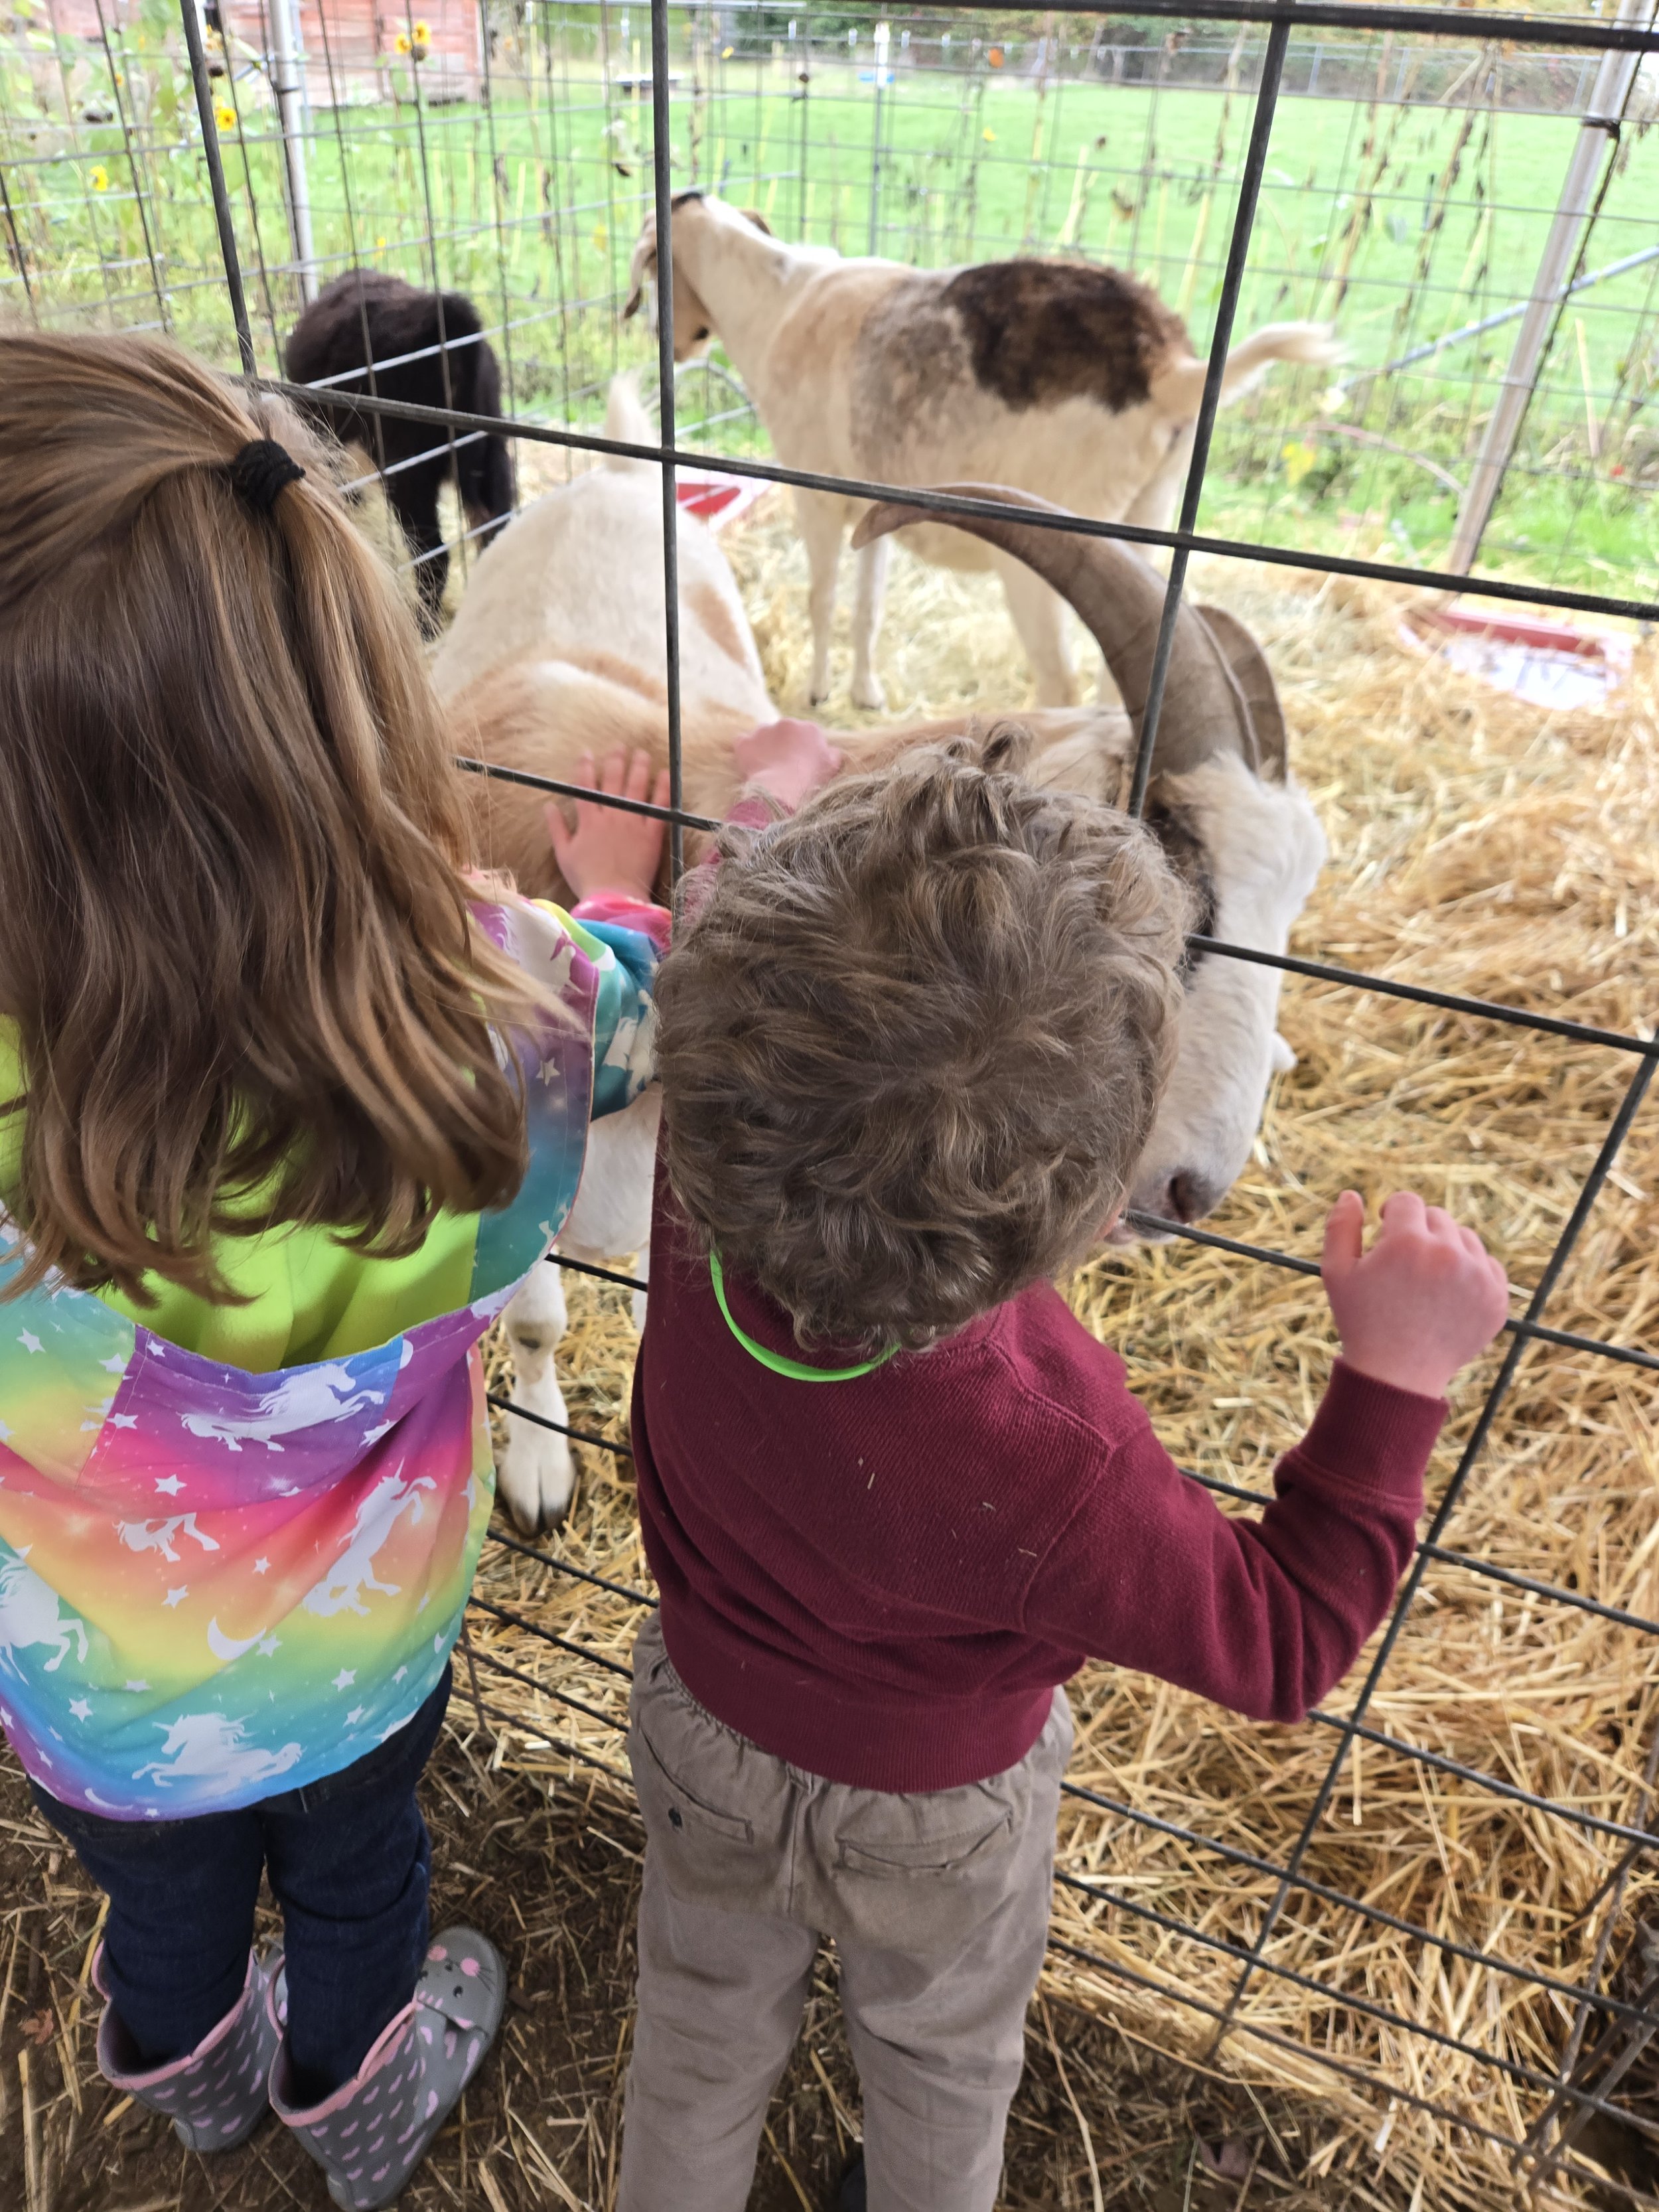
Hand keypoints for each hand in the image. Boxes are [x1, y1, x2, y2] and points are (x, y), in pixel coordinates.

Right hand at [547, 748, 670, 902]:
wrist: (613, 898)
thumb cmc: (586, 879)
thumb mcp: (564, 854)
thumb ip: (557, 828)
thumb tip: (548, 806)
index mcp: (588, 821)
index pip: (584, 786)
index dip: (585, 767)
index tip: (586, 753)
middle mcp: (610, 816)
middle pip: (612, 781)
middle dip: (615, 760)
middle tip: (619, 746)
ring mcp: (632, 823)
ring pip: (635, 787)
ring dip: (638, 766)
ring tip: (641, 753)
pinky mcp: (651, 834)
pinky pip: (658, 806)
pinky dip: (661, 788)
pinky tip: (664, 773)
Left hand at [732, 718, 842, 810]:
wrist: (782, 788)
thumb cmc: (810, 780)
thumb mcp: (831, 768)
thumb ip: (833, 755)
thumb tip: (832, 751)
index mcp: (809, 729)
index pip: (806, 734)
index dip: (802, 749)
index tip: (800, 763)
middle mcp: (786, 723)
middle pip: (784, 732)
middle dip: (783, 745)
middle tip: (783, 765)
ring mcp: (763, 730)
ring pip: (763, 735)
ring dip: (765, 746)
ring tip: (767, 765)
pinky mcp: (745, 741)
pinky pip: (743, 742)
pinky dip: (746, 750)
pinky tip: (751, 763)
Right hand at [1322, 1190, 1509, 1399]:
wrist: (1398, 1376)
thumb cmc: (1362, 1322)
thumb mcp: (1336, 1273)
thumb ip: (1340, 1227)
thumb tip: (1352, 1194)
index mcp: (1408, 1242)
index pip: (1406, 1201)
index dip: (1391, 1214)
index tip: (1385, 1233)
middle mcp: (1448, 1254)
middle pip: (1437, 1217)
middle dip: (1418, 1232)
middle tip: (1403, 1265)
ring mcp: (1478, 1276)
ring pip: (1464, 1237)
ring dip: (1445, 1248)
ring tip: (1425, 1280)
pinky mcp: (1497, 1298)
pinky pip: (1488, 1264)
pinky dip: (1470, 1272)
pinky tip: (1447, 1293)